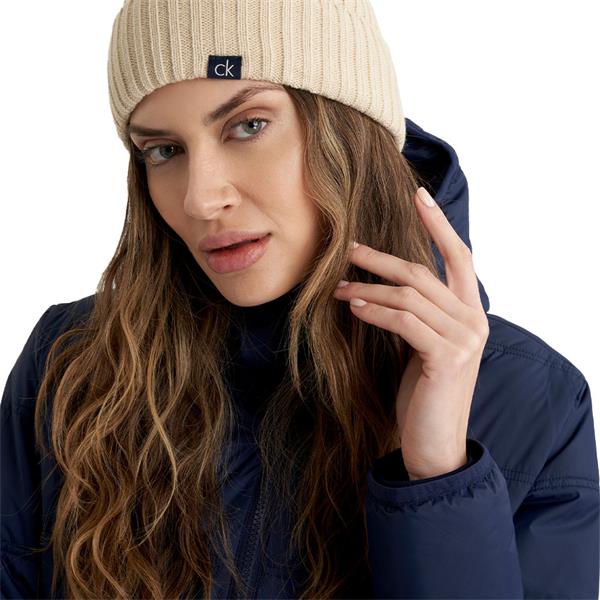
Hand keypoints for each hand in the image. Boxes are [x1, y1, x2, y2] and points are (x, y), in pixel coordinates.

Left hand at [332, 187, 489, 479]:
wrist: (434, 442)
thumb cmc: (423, 391)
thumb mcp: (422, 345)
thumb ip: (416, 314)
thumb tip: (380, 285)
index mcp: (470, 312)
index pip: (459, 257)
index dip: (439, 224)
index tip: (419, 195)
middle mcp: (474, 320)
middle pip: (423, 273)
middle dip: (382, 258)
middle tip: (349, 248)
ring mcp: (464, 338)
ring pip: (410, 295)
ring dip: (369, 287)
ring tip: (338, 286)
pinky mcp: (446, 358)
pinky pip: (405, 321)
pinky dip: (376, 311)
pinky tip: (353, 307)